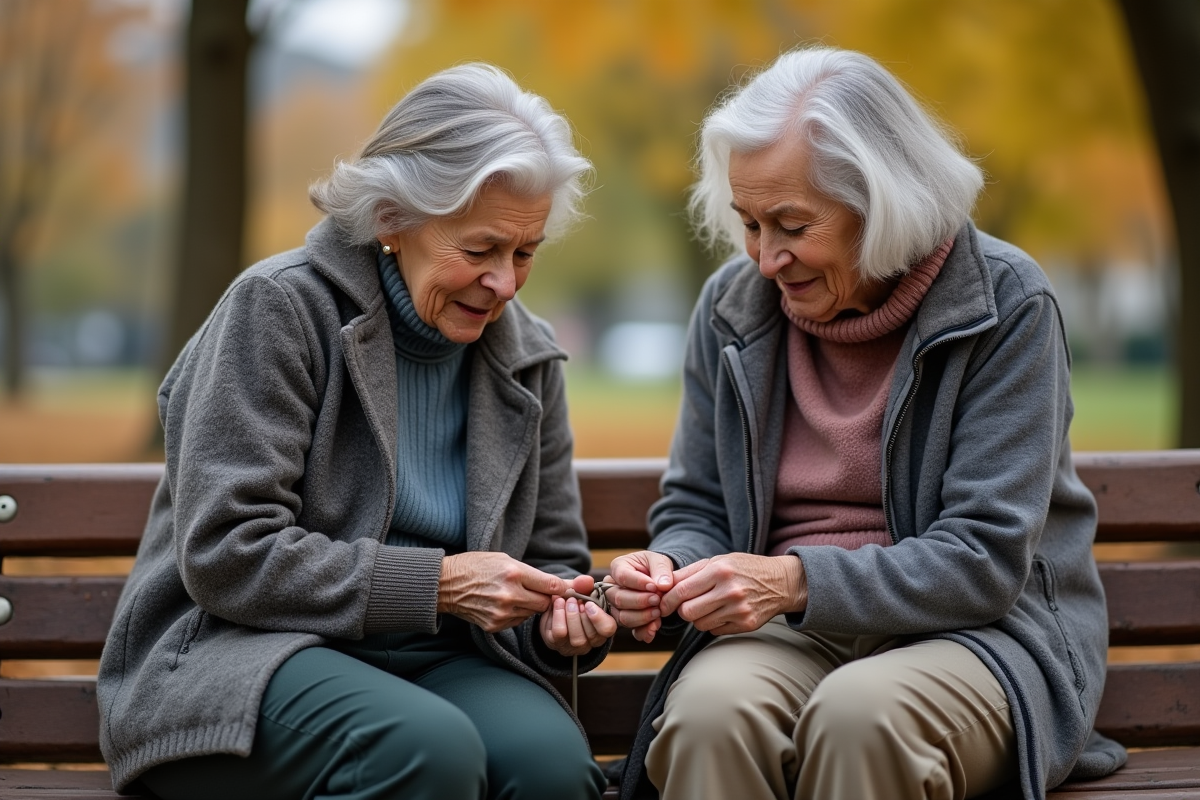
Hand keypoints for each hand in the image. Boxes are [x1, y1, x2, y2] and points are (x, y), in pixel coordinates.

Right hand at [438, 552, 565, 631]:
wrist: (446, 584)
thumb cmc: (477, 566)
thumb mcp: (505, 560)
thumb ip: (534, 573)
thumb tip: (562, 585)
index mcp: (513, 573)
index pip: (551, 586)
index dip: (563, 588)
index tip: (568, 589)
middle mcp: (510, 595)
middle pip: (545, 603)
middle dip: (546, 598)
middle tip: (537, 591)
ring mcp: (502, 613)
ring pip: (532, 614)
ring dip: (529, 606)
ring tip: (514, 594)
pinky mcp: (495, 625)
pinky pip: (517, 622)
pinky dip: (516, 614)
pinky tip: (503, 604)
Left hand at [539, 575, 617, 655]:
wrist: (553, 605)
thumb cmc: (573, 598)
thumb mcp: (580, 590)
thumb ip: (585, 585)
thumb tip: (588, 580)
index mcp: (603, 626)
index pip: (608, 629)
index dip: (599, 618)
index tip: (588, 604)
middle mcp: (591, 640)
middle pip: (592, 636)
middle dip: (582, 616)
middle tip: (574, 599)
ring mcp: (574, 645)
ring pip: (577, 639)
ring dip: (570, 617)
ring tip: (565, 600)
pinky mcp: (557, 643)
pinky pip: (559, 634)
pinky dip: (558, 615)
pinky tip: (557, 603)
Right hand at [606, 550, 675, 642]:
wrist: (660, 580)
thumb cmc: (656, 567)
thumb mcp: (660, 560)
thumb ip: (661, 569)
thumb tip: (663, 585)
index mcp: (618, 567)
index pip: (622, 576)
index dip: (638, 583)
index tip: (654, 587)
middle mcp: (612, 588)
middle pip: (618, 599)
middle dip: (639, 601)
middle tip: (657, 600)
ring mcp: (616, 606)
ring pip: (622, 617)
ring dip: (642, 617)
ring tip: (658, 612)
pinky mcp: (626, 620)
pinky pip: (631, 630)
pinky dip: (644, 631)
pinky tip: (655, 626)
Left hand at [658, 553, 806, 634]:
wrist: (780, 582)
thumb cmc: (743, 569)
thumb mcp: (717, 561)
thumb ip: (689, 573)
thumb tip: (662, 586)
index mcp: (719, 571)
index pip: (681, 592)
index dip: (667, 601)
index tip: (662, 604)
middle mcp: (730, 591)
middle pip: (688, 612)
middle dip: (682, 610)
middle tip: (687, 604)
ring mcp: (739, 610)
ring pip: (700, 624)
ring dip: (698, 618)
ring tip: (708, 606)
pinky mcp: (746, 624)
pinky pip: (715, 631)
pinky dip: (713, 624)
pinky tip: (722, 612)